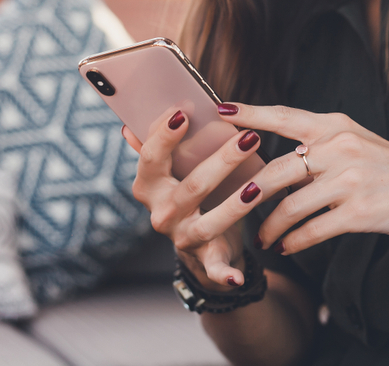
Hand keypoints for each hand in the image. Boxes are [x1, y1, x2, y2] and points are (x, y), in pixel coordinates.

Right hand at [123, 110, 265, 289]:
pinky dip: (225, 275)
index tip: (183, 112)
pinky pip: (214, 269)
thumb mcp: (171, 169)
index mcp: (149, 187)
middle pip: (191, 186)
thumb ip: (155, 147)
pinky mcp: (205, 259)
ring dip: (234, 206)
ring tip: (258, 187)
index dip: (164, 135)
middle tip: (248, 137)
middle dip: (222, 160)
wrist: (201, 241)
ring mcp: (182, 238)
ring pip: (208, 223)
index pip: (151, 158)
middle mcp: (161, 214)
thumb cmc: (189, 191)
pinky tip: (237, 277)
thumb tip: (130, 125)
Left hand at [215, 104, 388, 253]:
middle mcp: (340, 148)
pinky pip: (312, 230)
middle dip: (250, 194)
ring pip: (291, 205)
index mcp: (336, 126)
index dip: (250, 114)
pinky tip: (287, 247)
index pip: (284, 116)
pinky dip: (295, 241)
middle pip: (277, 171)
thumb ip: (320, 145)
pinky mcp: (358, 212)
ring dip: (270, 226)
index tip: (221, 112)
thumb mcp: (357, 141)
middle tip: (232, 207)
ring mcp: (349, 180)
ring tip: (262, 237)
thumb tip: (279, 160)